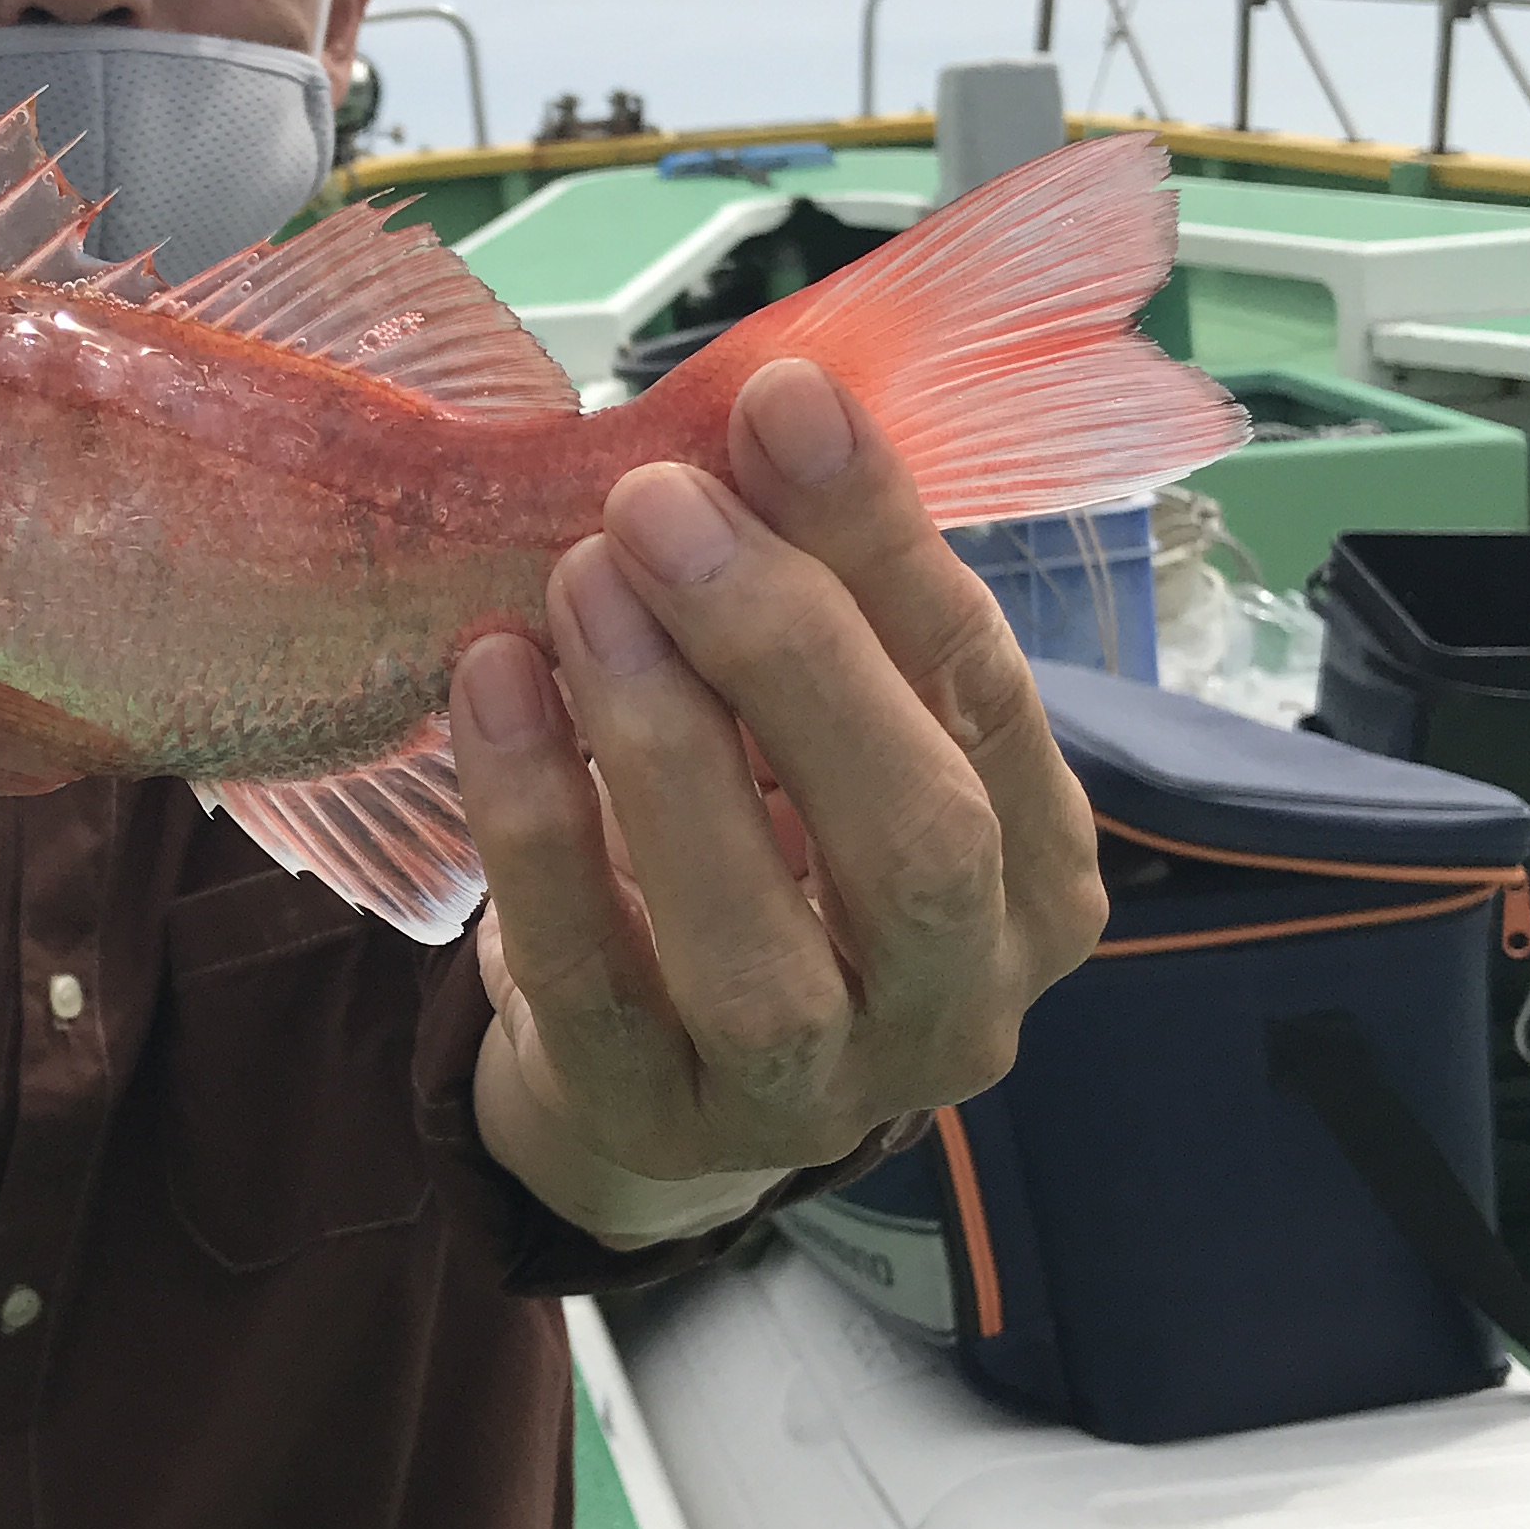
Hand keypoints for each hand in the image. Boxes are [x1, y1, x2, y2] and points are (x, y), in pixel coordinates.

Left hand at [448, 356, 1105, 1249]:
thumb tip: (763, 412)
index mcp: (1037, 883)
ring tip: (579, 579)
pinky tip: (491, 685)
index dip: (888, 546)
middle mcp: (957, 1006)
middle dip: (788, 651)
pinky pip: (589, 977)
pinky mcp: (649, 1122)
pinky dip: (534, 824)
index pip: (985, 698)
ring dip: (661, 740)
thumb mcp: (823, 734)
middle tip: (659, 502)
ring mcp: (809, 1094)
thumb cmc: (764, 854)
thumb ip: (820, 603)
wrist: (657, 1068)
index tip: (785, 406)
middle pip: (917, 840)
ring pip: (756, 942)